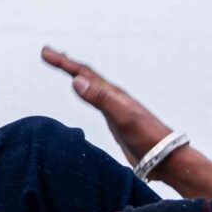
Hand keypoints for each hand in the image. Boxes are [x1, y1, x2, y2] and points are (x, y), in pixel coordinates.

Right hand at [41, 45, 168, 164]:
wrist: (166, 158)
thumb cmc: (148, 138)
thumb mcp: (122, 117)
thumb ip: (100, 99)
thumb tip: (76, 80)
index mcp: (113, 94)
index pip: (84, 73)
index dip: (64, 62)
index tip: (45, 53)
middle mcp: (114, 97)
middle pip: (87, 75)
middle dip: (66, 63)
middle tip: (48, 53)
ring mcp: (116, 109)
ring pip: (92, 86)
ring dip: (76, 75)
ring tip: (65, 69)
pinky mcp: (117, 121)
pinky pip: (96, 100)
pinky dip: (86, 92)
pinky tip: (85, 94)